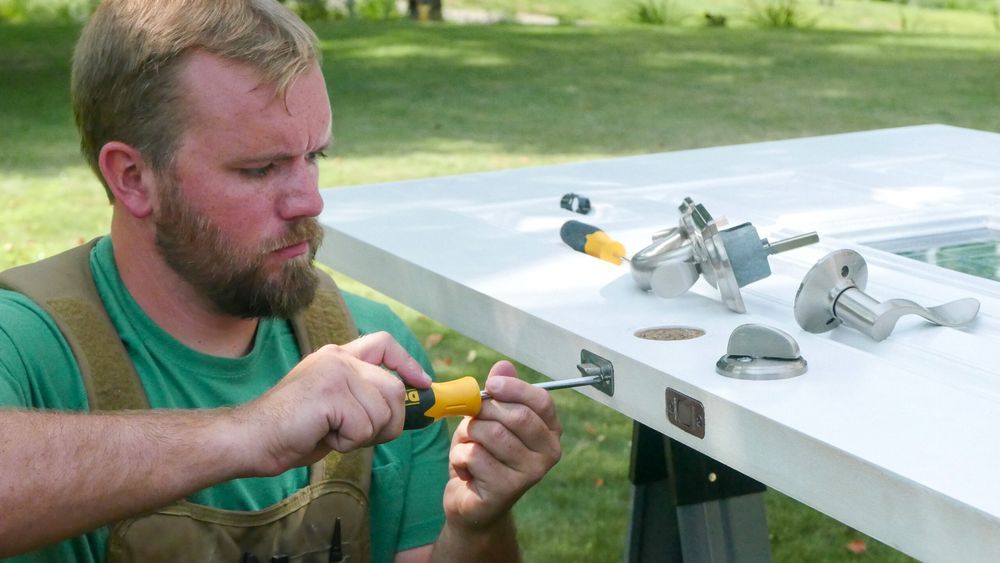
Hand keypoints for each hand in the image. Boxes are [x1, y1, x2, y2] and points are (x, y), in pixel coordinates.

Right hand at [236, 331, 431, 475]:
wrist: (251, 438)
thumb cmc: (292, 430)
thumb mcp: (335, 407)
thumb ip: (364, 399)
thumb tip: (402, 410)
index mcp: (338, 356)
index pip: (384, 343)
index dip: (408, 363)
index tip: (423, 383)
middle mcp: (339, 358)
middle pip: (394, 389)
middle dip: (388, 422)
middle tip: (355, 434)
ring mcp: (335, 372)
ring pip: (383, 412)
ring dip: (363, 435)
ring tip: (330, 432)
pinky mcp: (331, 392)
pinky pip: (364, 427)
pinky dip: (347, 442)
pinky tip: (322, 436)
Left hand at [443, 361, 562, 530]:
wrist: (471, 502)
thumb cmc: (483, 454)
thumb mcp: (489, 418)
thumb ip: (498, 393)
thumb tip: (503, 366)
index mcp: (550, 431)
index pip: (542, 401)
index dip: (515, 388)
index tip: (492, 385)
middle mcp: (548, 453)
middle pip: (516, 416)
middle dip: (485, 412)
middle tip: (472, 420)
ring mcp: (530, 474)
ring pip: (492, 434)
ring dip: (469, 436)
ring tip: (469, 447)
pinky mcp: (507, 489)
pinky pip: (475, 455)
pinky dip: (460, 457)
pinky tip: (465, 469)